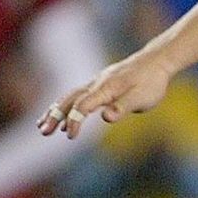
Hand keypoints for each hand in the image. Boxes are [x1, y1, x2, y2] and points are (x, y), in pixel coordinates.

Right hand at [38, 50, 171, 138]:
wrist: (156, 62)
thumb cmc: (152, 82)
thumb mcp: (143, 97)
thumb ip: (123, 107)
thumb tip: (106, 117)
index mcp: (106, 89)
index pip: (83, 106)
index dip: (74, 120)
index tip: (70, 136)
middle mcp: (96, 84)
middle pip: (70, 100)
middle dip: (55, 116)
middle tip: (43, 132)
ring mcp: (95, 83)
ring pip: (69, 97)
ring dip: (55, 111)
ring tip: (41, 126)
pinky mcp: (99, 85)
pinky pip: (76, 95)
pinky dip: (64, 105)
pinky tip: (57, 114)